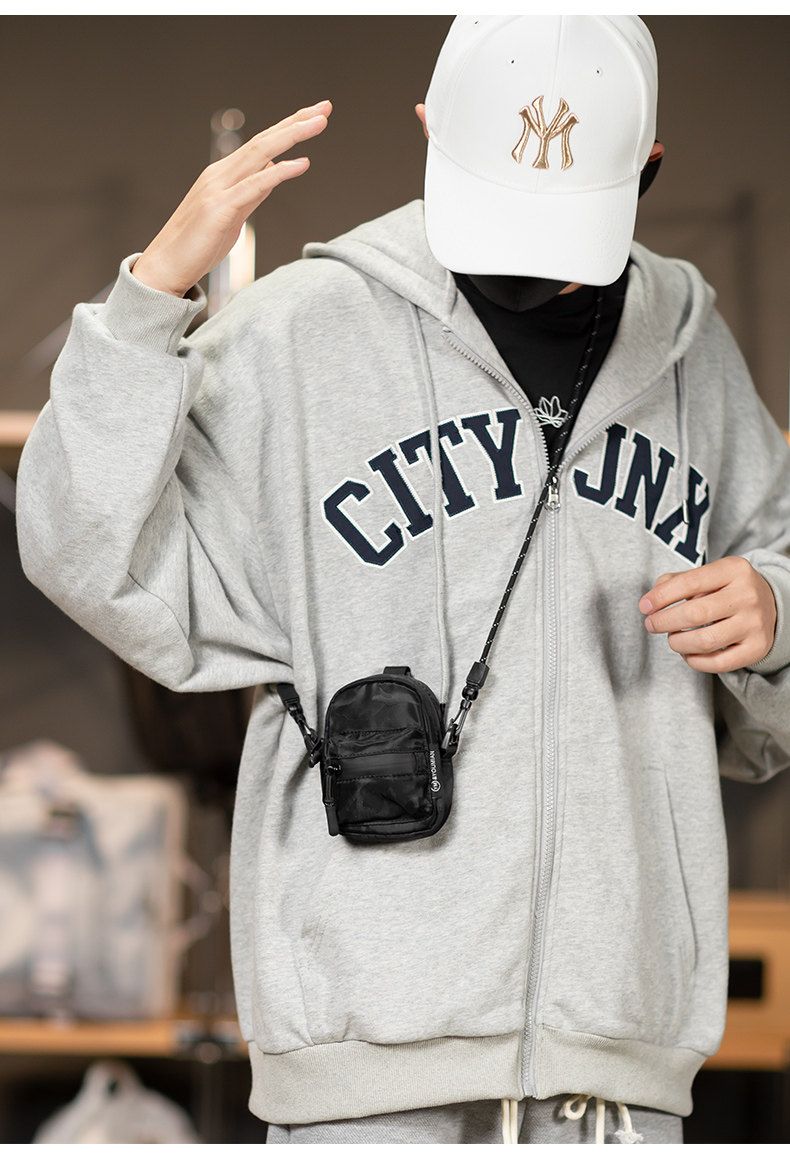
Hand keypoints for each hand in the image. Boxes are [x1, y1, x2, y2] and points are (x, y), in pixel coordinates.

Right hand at [132, 100, 332, 297]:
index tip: (314, 116)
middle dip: (295, 122)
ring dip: (291, 136)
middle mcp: (220, 174)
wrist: (166, 267)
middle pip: (263, 141)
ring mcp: (218, 189)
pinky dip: (278, 172)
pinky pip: (254, 186)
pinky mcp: (219, 208)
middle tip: (324, 108)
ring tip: (318, 123)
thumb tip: (272, 173)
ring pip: (259, 153)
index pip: (261, 144)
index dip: (288, 127)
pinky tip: (301, 163)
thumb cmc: (197, 246)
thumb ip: (253, 193)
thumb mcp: (233, 215)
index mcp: (224, 175)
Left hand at [638, 556, 776, 672]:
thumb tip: (651, 601)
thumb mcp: (707, 575)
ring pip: (704, 641)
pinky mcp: (757, 648)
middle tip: (652, 625)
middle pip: (695, 614)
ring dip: (677, 643)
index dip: (661, 596)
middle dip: (664, 621)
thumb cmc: (726, 590)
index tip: (644, 606)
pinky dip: (695, 661)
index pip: (690, 582)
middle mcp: (748, 595)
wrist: (770, 605)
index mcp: (734, 569)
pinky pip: (718, 663)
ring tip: (672, 638)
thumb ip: (676, 581)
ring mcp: (755, 623)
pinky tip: (688, 653)